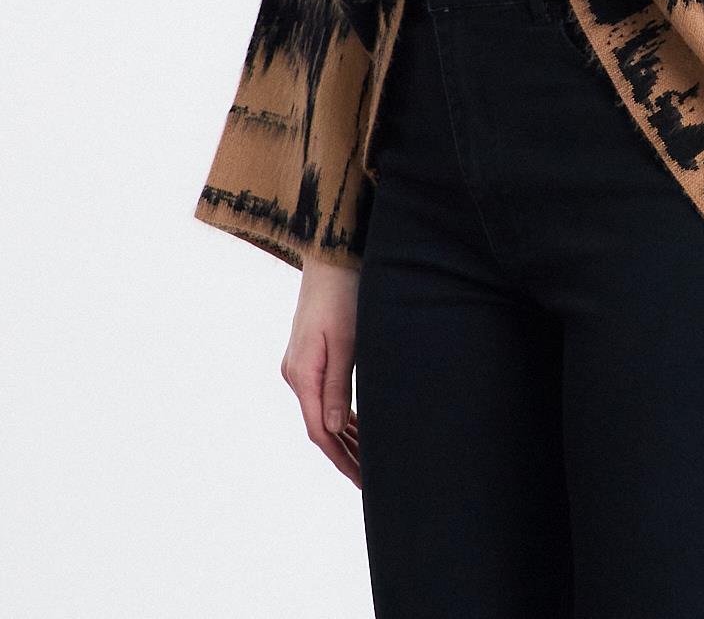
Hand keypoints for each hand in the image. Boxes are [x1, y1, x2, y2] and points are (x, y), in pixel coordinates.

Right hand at [280, 259, 362, 488]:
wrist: (331, 258)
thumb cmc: (342, 296)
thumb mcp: (346, 342)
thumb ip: (338, 386)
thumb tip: (333, 430)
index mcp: (302, 374)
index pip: (319, 432)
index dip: (341, 459)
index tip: (363, 480)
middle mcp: (296, 374)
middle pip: (319, 427)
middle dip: (344, 454)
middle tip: (372, 479)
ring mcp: (300, 366)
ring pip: (322, 413)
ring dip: (344, 437)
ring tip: (369, 460)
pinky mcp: (309, 357)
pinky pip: (323, 396)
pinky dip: (340, 415)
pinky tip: (357, 427)